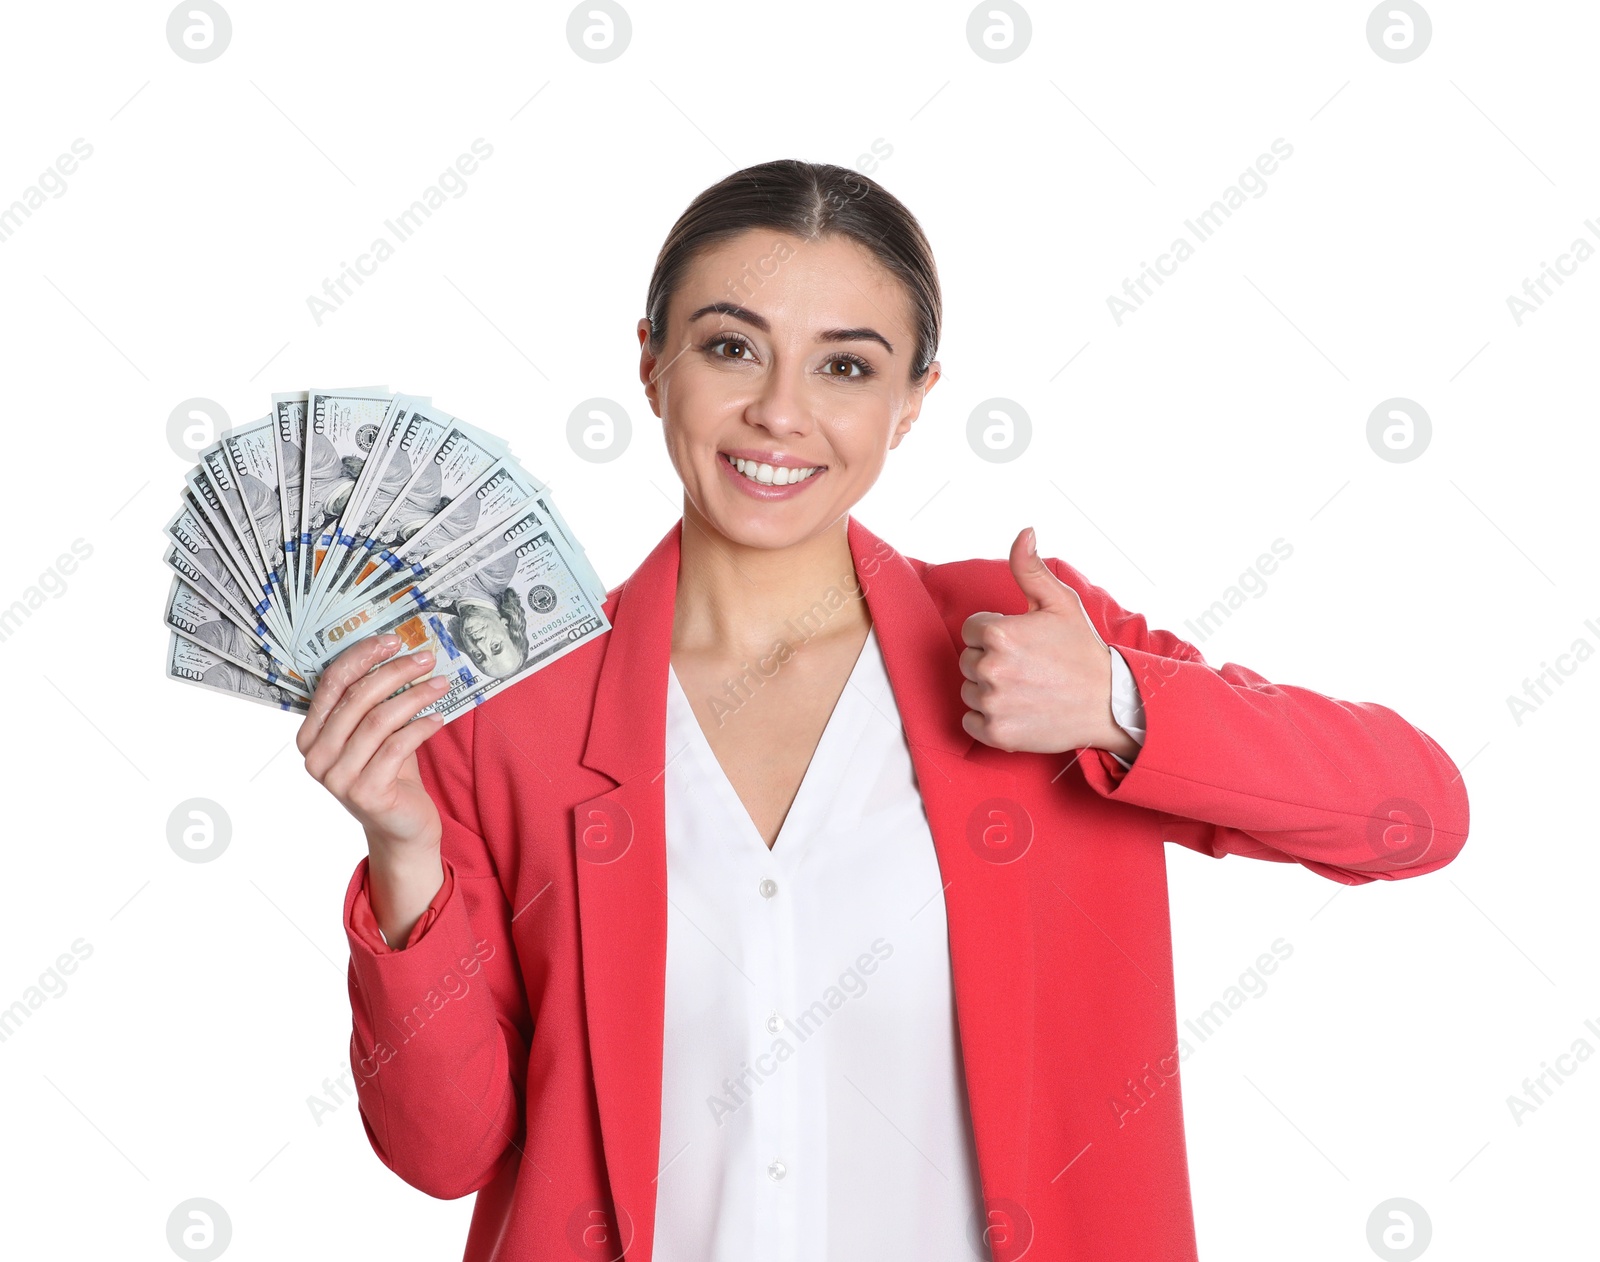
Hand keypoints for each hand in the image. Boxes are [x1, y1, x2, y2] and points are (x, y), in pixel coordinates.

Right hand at [296, 633, 448, 857]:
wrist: (400, 827)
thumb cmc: (388, 772)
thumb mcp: (374, 734)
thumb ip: (372, 702)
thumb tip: (399, 653)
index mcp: (310, 736)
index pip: (331, 684)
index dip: (362, 657)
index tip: (393, 640)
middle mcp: (316, 758)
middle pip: (357, 698)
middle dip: (395, 672)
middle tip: (426, 658)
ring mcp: (338, 778)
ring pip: (380, 720)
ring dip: (415, 696)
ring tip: (440, 684)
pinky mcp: (365, 793)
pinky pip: (398, 747)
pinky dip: (421, 727)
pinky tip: (438, 718)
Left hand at [959, 527, 1136, 757]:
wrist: (1109, 703)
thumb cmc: (1082, 651)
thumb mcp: (1060, 602)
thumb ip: (1030, 567)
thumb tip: (1024, 531)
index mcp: (998, 632)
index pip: (972, 630)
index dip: (996, 634)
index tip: (1024, 644)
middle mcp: (990, 668)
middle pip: (968, 660)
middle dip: (992, 661)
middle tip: (1028, 667)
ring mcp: (992, 703)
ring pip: (969, 691)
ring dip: (989, 690)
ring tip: (1026, 688)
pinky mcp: (996, 733)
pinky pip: (970, 722)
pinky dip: (989, 719)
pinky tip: (1018, 710)